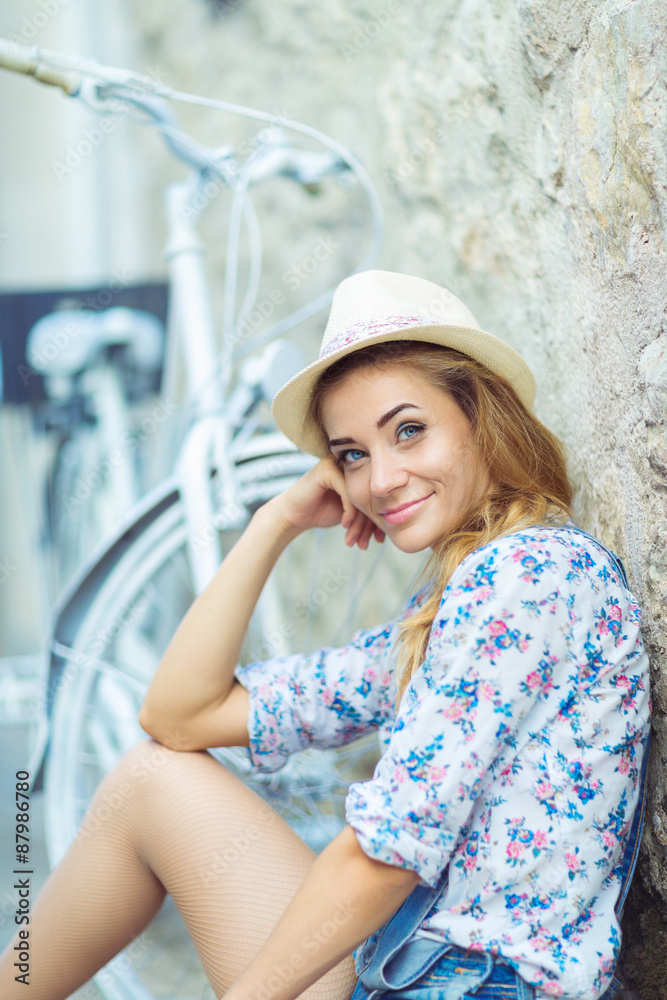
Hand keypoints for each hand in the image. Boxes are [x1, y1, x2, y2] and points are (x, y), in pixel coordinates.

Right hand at [266, 457, 384, 549]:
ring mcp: (338, 464)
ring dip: (360, 522)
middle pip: (372, 494)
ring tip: (358, 540)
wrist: (293, 515)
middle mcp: (350, 464)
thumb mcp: (352, 512)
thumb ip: (370, 509)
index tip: (380, 539)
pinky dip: (349, 512)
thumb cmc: (322, 512)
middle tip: (372, 542)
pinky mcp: (327, 470)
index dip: (380, 519)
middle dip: (372, 524)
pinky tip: (345, 525)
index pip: (378, 495)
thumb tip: (397, 519)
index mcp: (359, 471)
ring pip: (361, 495)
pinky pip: (348, 493)